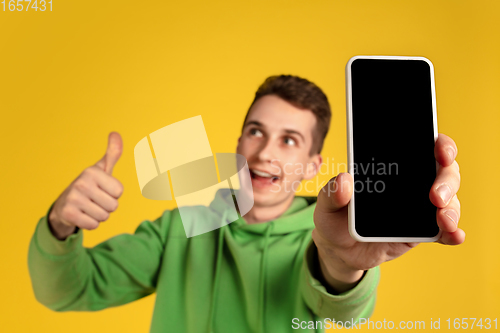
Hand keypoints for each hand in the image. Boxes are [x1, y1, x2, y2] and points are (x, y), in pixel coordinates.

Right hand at [48, 132, 123, 239]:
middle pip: (113, 206)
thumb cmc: (90, 185)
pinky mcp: (68, 214)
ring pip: (104, 216)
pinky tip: (82, 215)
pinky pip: (93, 225)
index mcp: (92, 172)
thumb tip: (115, 133)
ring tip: (88, 207)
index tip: (102, 189)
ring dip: (99, 215)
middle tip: (95, 200)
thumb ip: (112, 153)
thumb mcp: (102, 168)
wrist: (64, 204)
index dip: (113, 194)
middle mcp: (81, 183)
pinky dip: (90, 223)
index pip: (119, 192)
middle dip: (107, 206)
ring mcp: (73, 198)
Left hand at [312, 133, 463, 291]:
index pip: (423, 146)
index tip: (440, 151)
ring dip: (452, 208)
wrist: (340, 251)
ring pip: (449, 200)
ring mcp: (421, 207)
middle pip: (444, 171)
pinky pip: (445, 231)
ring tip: (443, 221)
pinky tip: (455, 236)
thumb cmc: (334, 219)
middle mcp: (412, 183)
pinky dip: (453, 233)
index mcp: (391, 167)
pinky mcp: (423, 231)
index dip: (439, 145)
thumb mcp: (326, 206)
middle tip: (436, 196)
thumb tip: (344, 180)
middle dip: (447, 179)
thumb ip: (331, 193)